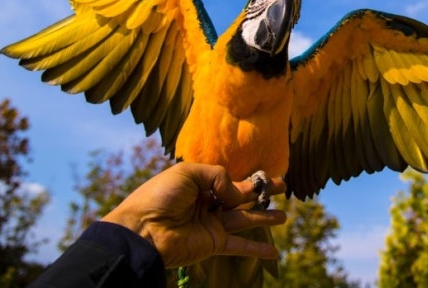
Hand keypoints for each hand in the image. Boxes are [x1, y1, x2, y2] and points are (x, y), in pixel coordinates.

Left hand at [102, 162, 286, 267]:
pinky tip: (274, 253)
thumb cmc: (159, 197)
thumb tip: (238, 195)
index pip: (228, 179)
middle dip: (262, 192)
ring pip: (245, 219)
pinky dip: (256, 250)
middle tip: (283, 186)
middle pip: (241, 197)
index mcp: (199, 183)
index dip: (247, 177)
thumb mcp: (188, 173)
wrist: (142, 231)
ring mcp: (211, 224)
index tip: (265, 175)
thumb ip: (218, 176)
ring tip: (285, 216)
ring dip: (265, 218)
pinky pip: (239, 245)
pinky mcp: (213, 243)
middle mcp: (207, 203)